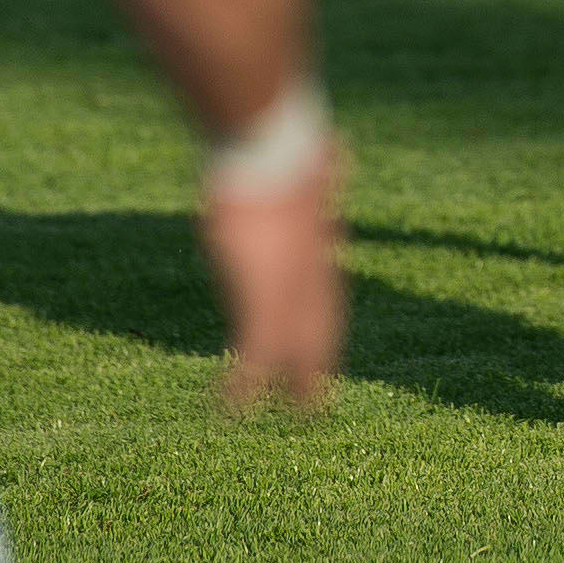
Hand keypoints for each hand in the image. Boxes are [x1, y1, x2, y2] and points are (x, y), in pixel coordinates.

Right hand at [203, 154, 343, 411]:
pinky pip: (254, 355)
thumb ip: (320, 168)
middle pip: (320, 328)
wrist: (278, 150)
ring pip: (297, 349)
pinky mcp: (262, 299)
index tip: (324, 343)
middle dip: (319, 362)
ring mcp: (290, 292)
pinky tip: (229, 411)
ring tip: (301, 416)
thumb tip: (334, 146)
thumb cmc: (284, 150)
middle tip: (320, 401)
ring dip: (296, 383)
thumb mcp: (305, 164)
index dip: (323, 320)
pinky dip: (242, 386)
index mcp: (318, 245)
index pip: (325, 293)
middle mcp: (312, 275)